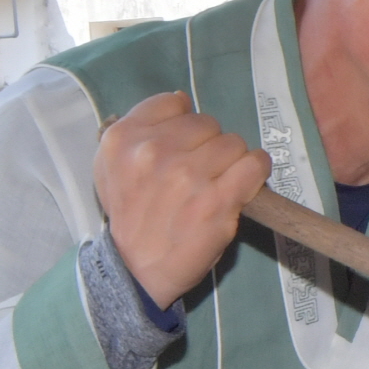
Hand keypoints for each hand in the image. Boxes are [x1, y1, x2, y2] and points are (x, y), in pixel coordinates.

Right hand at [93, 92, 272, 307]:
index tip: (183, 147)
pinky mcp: (217, 200)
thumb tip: (181, 100)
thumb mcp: (112, 166)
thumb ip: (139, 129)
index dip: (184, 125)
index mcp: (123, 138)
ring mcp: (187, 175)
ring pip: (233, 143)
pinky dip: (256, 171)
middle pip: (207, 123)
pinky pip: (254, 163)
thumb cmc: (131, 216)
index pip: (173, 103)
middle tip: (201, 173)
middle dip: (209, 145)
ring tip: (218, 184)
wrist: (136, 269)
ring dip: (232, 162)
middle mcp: (153, 151)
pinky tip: (246, 184)